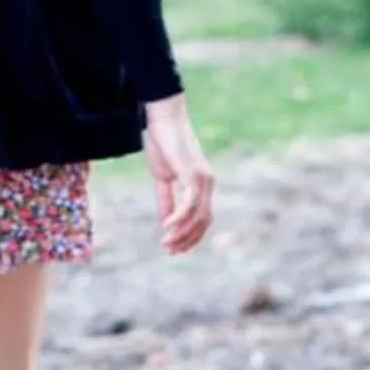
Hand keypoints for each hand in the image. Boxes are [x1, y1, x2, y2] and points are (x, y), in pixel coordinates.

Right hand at [141, 94, 214, 255]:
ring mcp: (202, 178)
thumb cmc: (162, 143)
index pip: (203, 218)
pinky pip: (189, 203)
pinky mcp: (193, 173)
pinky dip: (179, 218)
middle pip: (204, 221)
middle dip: (187, 240)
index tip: (174, 249)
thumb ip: (166, 201)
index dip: (191, 236)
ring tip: (165, 243)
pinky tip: (166, 227)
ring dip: (182, 233)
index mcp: (202, 184)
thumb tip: (166, 224)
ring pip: (198, 216)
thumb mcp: (162, 178)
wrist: (162, 118)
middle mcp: (207, 183)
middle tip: (169, 251)